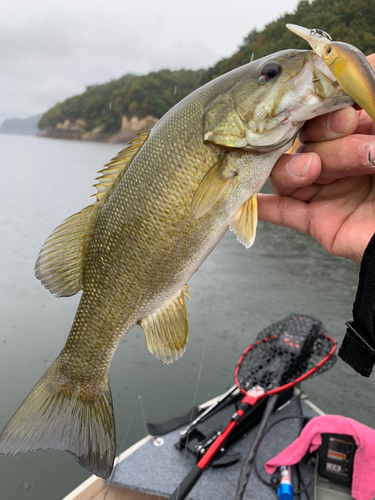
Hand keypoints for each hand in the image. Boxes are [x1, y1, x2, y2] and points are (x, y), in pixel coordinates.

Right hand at [258, 55, 374, 264]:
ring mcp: (329, 189)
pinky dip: (262, 205)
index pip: (327, 110)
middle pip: (305, 139)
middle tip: (348, 131)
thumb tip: (358, 58)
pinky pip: (282, 211)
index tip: (342, 105)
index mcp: (363, 132)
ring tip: (316, 170)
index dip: (325, 104)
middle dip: (323, 136)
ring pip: (289, 171)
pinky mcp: (318, 221)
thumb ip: (374, 88)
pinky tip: (248, 198)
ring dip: (296, 167)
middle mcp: (342, 158)